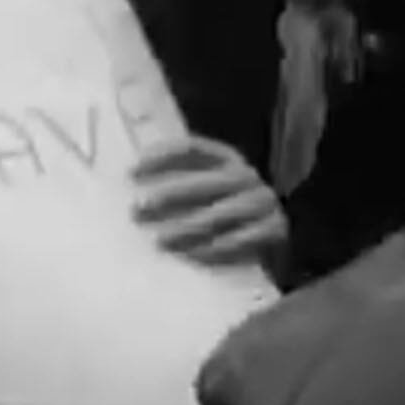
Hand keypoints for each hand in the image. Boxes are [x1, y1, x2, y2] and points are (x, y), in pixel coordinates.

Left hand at [131, 135, 287, 266]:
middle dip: (171, 194)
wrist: (267, 236)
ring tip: (159, 241)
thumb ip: (172, 184)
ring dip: (189, 228)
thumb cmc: (218, 209)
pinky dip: (215, 249)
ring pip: (223, 214)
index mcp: (224, 158)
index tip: (131, 172)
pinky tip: (191, 256)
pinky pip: (243, 239)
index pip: (192, 148)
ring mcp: (263, 201)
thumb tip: (129, 184)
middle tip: (139, 209)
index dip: (162, 157)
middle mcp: (245, 175)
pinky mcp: (275, 228)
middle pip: (207, 181)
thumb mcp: (198, 190)